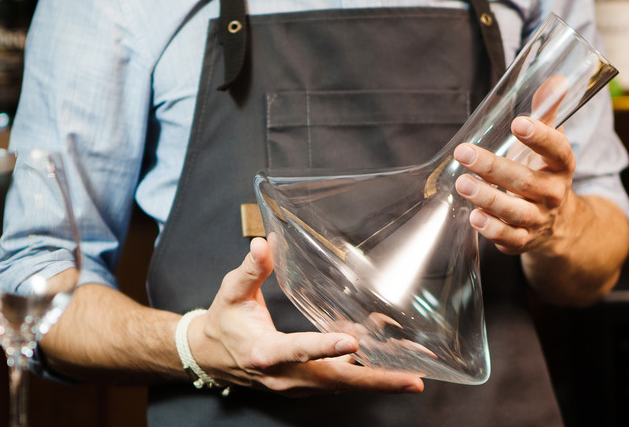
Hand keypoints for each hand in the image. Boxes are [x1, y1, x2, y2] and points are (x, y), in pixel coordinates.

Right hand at [186, 238, 423, 396]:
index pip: (297, 350)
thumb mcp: (232, 292)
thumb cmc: (225, 321)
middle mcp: (285, 376)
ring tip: (416, 369)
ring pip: (343, 384)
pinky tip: (394, 354)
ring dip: (380, 378)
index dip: (325, 347)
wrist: (212, 356)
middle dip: (375, 381)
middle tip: (412, 379)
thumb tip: (263, 244)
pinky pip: (342, 379)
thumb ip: (250, 270)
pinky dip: (368, 370)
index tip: (353, 341)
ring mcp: (298, 385)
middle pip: (335, 381)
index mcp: (264, 353)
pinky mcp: (308, 384)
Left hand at [453, 115, 574, 255]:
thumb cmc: (545, 174)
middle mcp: (553, 194)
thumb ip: (548, 112)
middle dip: (493, 167)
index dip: (541, 137)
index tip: (520, 122)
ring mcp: (538, 219)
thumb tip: (556, 79)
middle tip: (464, 153)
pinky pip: (508, 237)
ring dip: (487, 198)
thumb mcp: (550, 144)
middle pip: (525, 181)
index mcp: (562, 166)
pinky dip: (491, 229)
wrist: (560, 225)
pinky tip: (474, 217)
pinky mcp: (522, 240)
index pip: (557, 150)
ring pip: (514, 211)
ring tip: (463, 183)